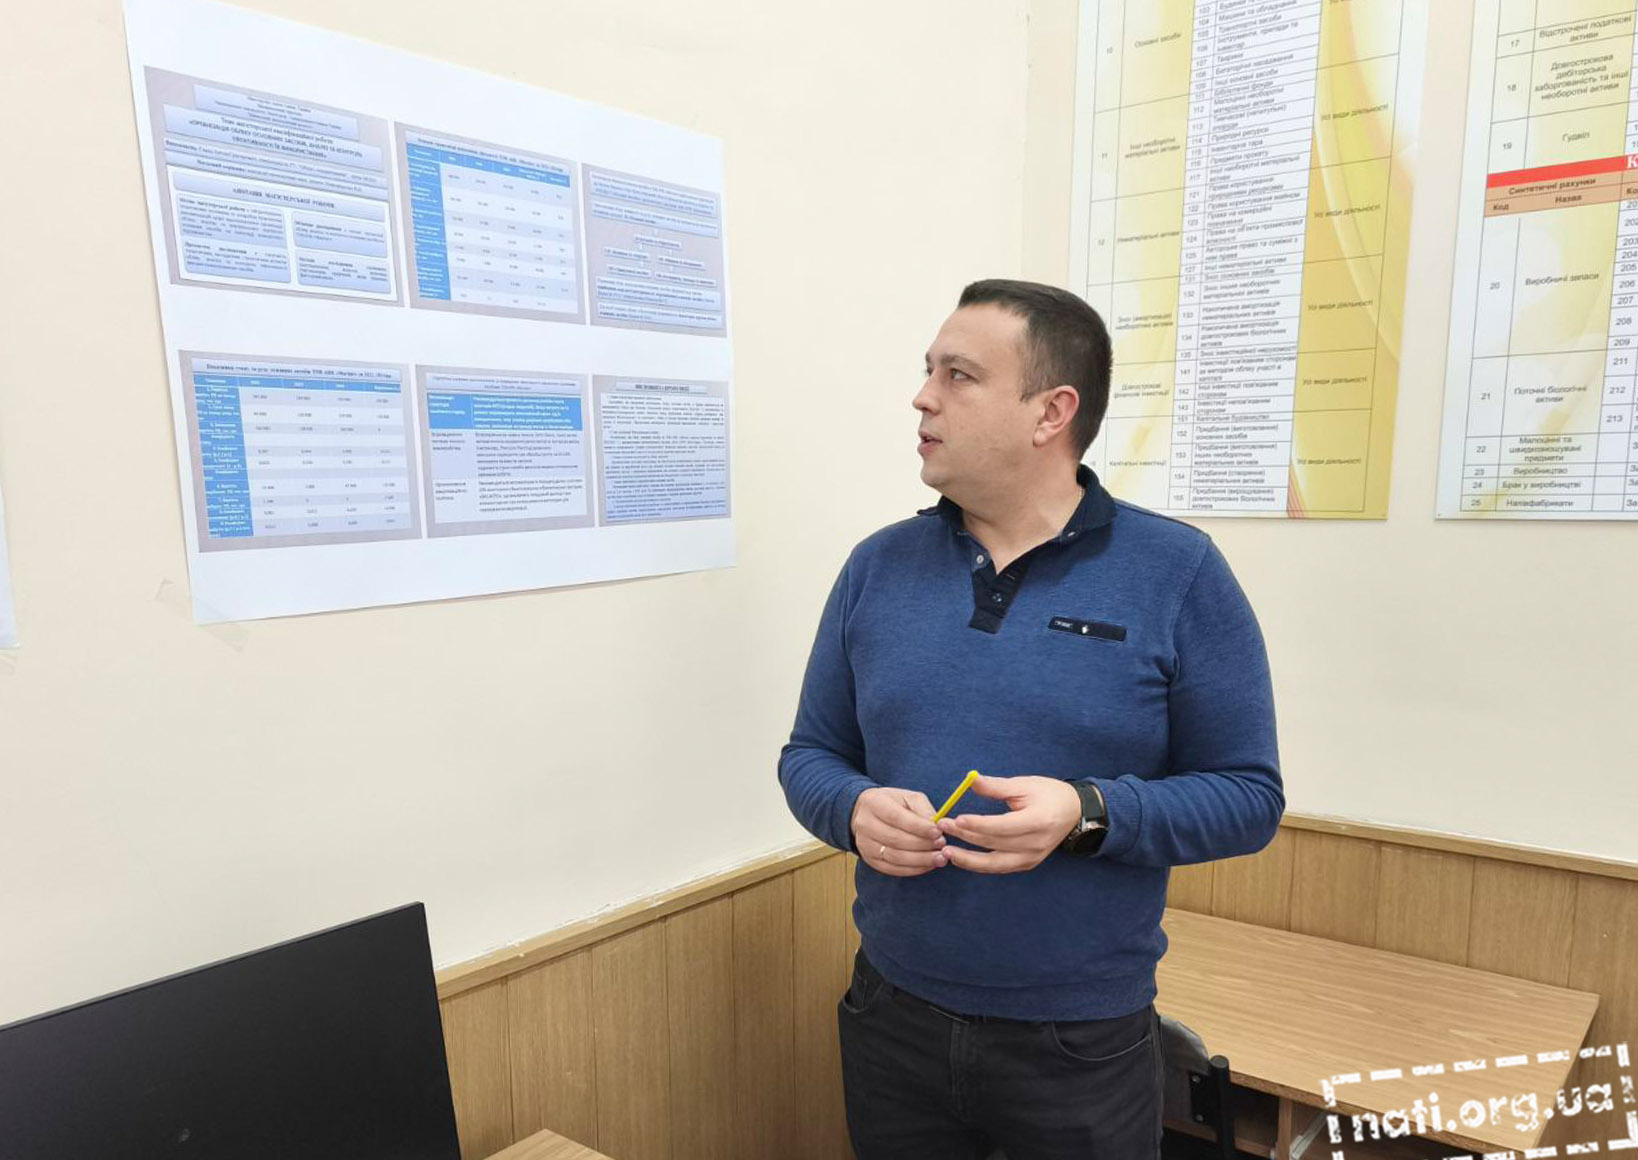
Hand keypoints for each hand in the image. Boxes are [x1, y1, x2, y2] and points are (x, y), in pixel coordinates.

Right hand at [852, 787, 947, 876]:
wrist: (866, 814)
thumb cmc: (893, 803)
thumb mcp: (907, 797)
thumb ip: (923, 808)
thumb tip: (937, 826)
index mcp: (873, 803)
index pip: (897, 818)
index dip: (919, 827)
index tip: (938, 832)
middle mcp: (865, 824)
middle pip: (896, 839)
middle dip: (922, 845)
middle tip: (942, 846)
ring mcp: (865, 844)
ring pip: (895, 857)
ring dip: (920, 860)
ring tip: (940, 858)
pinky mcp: (870, 860)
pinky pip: (893, 869)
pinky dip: (913, 869)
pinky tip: (928, 865)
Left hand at [936, 775, 1081, 873]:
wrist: (1074, 811)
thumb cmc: (1048, 794)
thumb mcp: (1024, 784)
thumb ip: (996, 786)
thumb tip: (970, 781)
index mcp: (1038, 821)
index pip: (1002, 826)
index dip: (978, 824)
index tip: (956, 819)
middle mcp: (1036, 844)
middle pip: (994, 843)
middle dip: (966, 835)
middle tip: (943, 826)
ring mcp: (1032, 858)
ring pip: (994, 863)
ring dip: (968, 858)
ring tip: (946, 851)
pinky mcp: (1027, 864)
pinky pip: (998, 867)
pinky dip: (979, 864)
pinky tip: (961, 857)